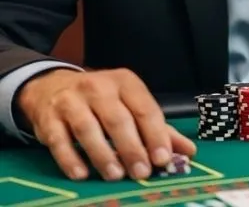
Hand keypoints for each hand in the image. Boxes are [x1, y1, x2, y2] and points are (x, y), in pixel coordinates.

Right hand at [17, 68, 195, 180]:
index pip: (145, 109)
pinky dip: (70, 158)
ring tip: (115, 175)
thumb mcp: (130, 104)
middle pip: (118, 120)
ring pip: (88, 129)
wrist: (51, 86)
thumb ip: (158, 128)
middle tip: (141, 173)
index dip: (155, 135)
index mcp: (125, 82)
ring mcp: (71, 101)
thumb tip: (188, 151)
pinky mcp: (49, 118)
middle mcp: (99, 87)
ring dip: (103, 154)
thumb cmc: (100, 99)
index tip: (162, 159)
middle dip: (131, 148)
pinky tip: (81, 174)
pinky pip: (59, 140)